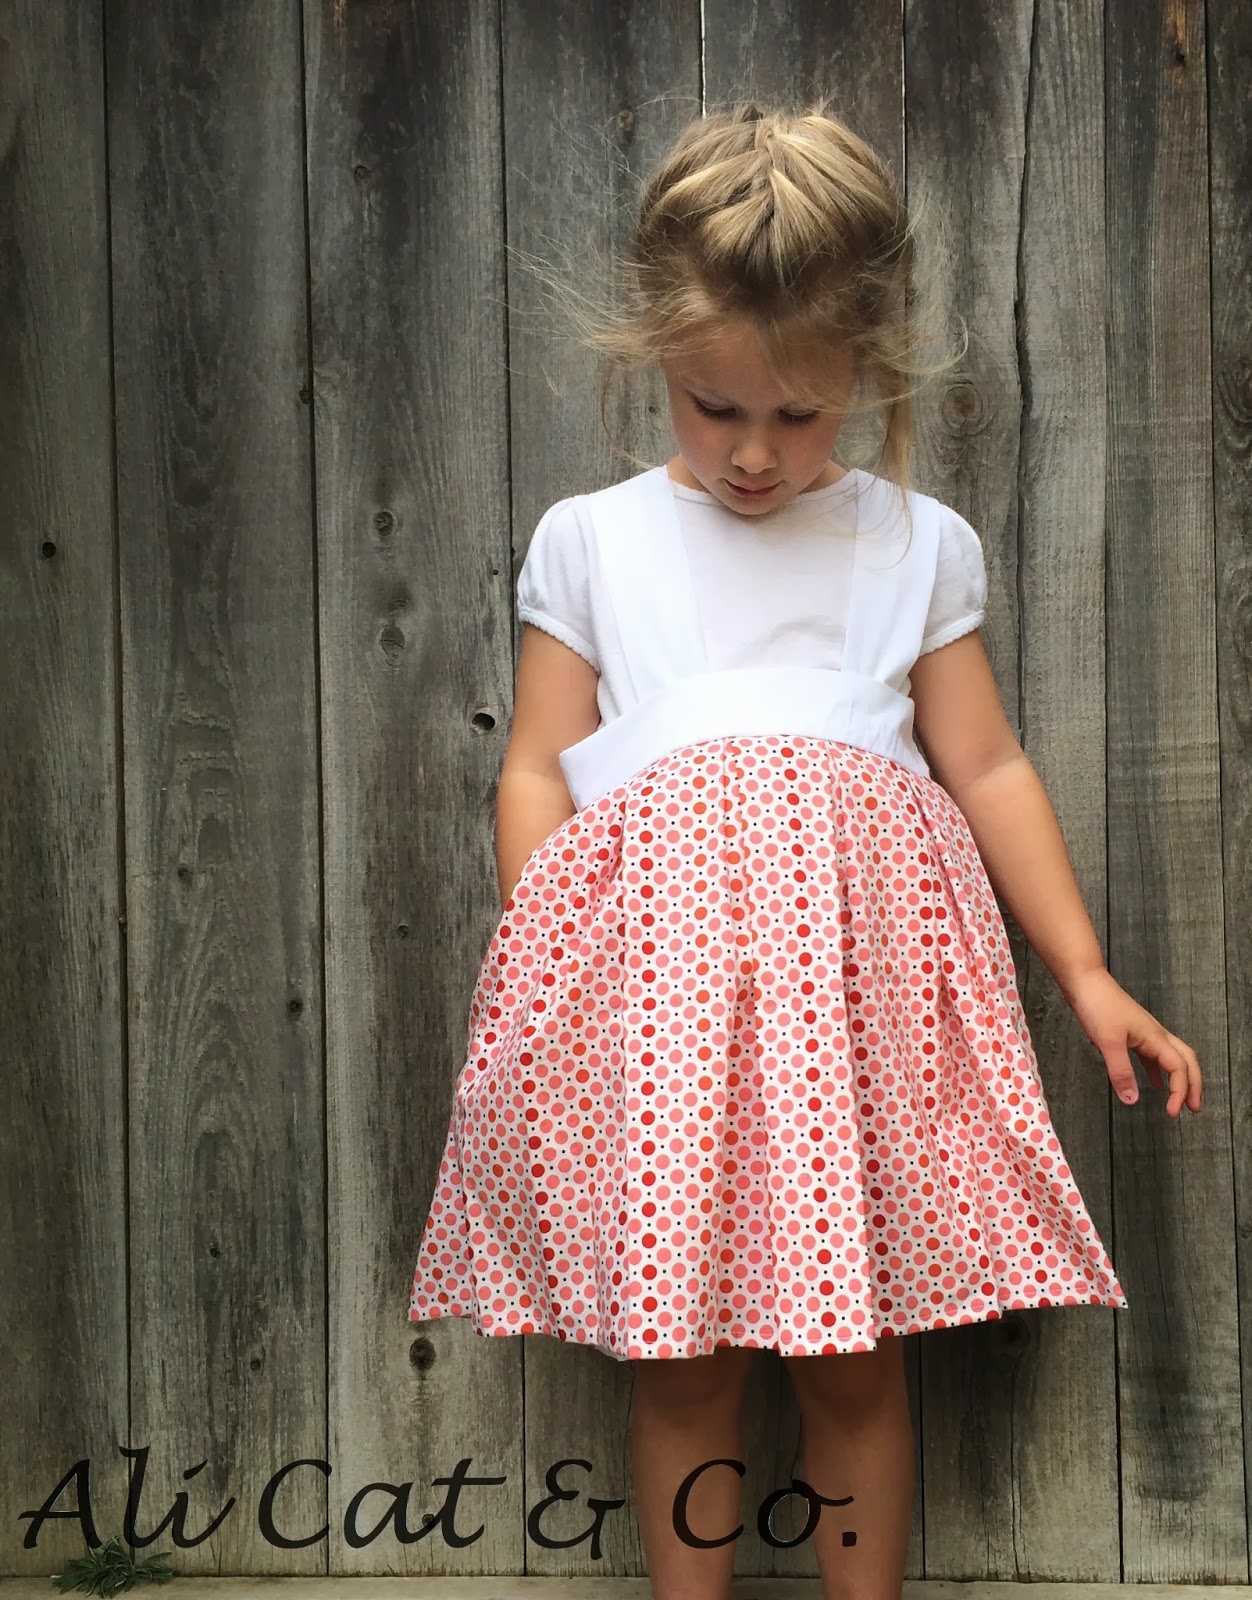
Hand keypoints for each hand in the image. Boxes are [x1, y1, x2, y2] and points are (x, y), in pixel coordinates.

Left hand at [1060, 968, 1201, 1117]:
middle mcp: (1156, 1035)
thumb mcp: (1108, 1042)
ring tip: (1179, 1099)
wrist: (1085, 982)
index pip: (1179, 1069)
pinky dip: (1157, 1070)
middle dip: (1194, 1085)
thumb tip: (1132, 1100)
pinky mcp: (1131, 1033)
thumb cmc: (1098, 1006)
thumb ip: (1121, 1072)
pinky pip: (1152, 1056)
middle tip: (1194, 1108)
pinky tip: (1152, 1082)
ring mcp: (1145, 1033)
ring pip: (1172, 1058)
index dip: (1180, 1092)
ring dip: (1178, 1078)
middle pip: (1186, 1061)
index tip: (1173, 1114)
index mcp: (1155, 1038)